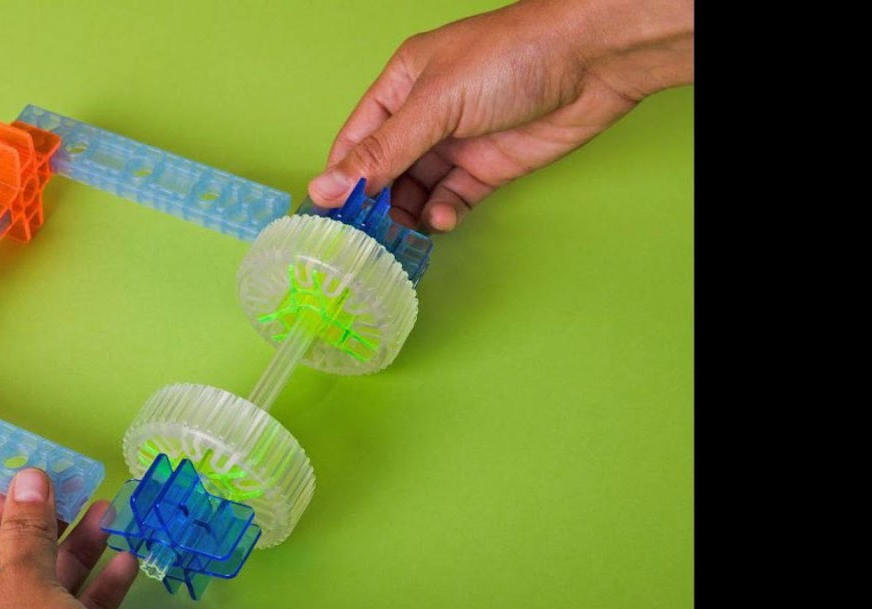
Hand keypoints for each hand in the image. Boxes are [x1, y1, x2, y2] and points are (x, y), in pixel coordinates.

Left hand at [0, 469, 139, 608]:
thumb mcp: (28, 586)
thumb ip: (28, 530)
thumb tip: (29, 478)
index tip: (27, 487)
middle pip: (4, 572)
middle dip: (44, 531)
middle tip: (73, 494)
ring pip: (43, 594)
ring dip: (77, 553)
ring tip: (107, 514)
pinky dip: (95, 593)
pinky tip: (124, 561)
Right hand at [309, 0, 692, 231]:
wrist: (594, 60)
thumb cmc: (512, 57)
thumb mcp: (434, 104)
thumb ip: (382, 152)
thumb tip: (327, 185)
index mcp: (401, 85)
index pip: (356, 140)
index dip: (341, 178)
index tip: (330, 216)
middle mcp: (425, 114)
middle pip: (384, 171)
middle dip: (375, 204)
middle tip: (367, 238)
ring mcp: (458, 142)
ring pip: (417, 190)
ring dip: (408, 214)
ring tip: (403, 236)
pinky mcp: (489, 167)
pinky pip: (453, 199)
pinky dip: (443, 214)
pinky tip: (443, 220)